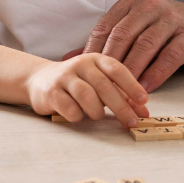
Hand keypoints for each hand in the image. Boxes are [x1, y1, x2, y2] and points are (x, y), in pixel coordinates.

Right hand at [26, 53, 149, 127]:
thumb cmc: (78, 84)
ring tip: (97, 115)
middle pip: (104, 85)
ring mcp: (64, 77)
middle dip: (121, 106)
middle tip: (131, 122)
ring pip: (86, 95)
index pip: (117, 69)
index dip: (131, 85)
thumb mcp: (100, 83)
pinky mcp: (51, 92)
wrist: (39, 80)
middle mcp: (80, 64)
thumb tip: (144, 112)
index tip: (143, 101)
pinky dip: (78, 116)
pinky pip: (69, 108)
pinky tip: (77, 115)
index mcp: (96, 59)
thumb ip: (122, 95)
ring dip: (96, 111)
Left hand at [81, 0, 183, 93]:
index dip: (93, 52)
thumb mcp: (134, 31)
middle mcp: (150, 7)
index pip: (106, 27)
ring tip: (119, 91)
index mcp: (131, 4)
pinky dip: (155, 73)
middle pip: (123, 36)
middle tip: (98, 87)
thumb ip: (105, 44)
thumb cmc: (164, 32)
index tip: (83, 75)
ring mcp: (171, 19)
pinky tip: (145, 88)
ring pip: (145, 46)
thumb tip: (68, 59)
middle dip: (109, 63)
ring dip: (131, 71)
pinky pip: (169, 56)